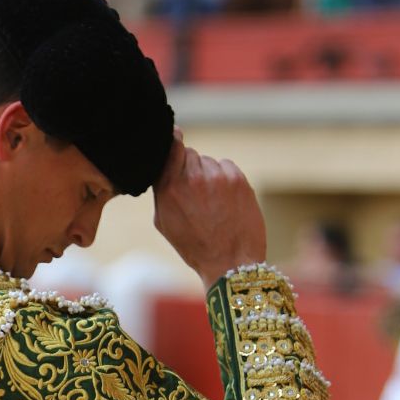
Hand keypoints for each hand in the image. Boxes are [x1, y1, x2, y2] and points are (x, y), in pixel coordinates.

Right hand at [153, 133, 266, 287]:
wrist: (231, 263)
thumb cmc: (195, 247)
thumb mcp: (164, 222)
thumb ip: (162, 190)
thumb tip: (163, 165)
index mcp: (169, 188)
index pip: (171, 146)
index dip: (173, 139)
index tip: (174, 135)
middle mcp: (192, 178)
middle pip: (190, 153)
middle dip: (190, 167)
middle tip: (195, 192)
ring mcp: (217, 177)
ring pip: (209, 162)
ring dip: (209, 175)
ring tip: (212, 202)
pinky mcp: (238, 179)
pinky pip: (226, 167)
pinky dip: (225, 178)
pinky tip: (225, 201)